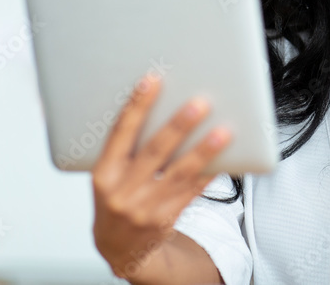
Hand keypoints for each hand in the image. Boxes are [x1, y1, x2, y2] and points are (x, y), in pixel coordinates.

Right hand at [91, 73, 232, 279]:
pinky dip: (208, 174)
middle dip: (178, 126)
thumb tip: (162, 105)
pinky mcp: (164, 220)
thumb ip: (127, 146)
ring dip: (203, 151)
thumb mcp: (109, 173)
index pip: (120, 132)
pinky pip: (191, 193)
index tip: (152, 80)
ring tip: (223, 131)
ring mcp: (143, 208)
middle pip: (154, 152)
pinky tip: (225, 160)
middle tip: (199, 103)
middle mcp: (121, 191)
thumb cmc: (117, 197)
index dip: (136, 106)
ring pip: (179, 174)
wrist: (118, 248)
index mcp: (103, 172)